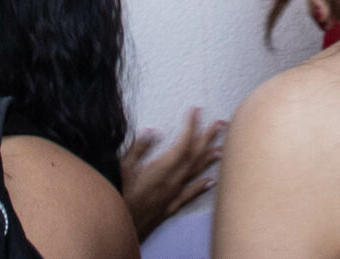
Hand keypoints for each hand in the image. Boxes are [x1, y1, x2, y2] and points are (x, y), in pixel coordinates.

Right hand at [119, 106, 224, 238]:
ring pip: (195, 174)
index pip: (182, 145)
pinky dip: (201, 187)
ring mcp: (172, 196)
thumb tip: (151, 131)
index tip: (196, 111)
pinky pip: (190, 196)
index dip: (191, 127)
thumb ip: (137, 150)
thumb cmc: (117, 197)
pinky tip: (211, 181)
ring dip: (209, 159)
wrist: (118, 229)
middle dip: (208, 138)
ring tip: (222, 147)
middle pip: (194, 157)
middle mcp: (171, 182)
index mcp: (160, 170)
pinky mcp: (169, 208)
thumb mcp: (120, 169)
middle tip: (220, 123)